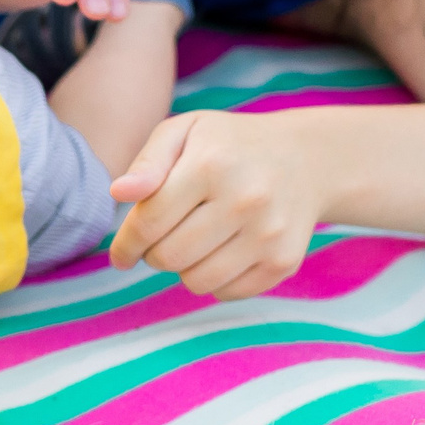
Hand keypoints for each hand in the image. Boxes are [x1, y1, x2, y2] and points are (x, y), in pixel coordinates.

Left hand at [109, 111, 322, 300]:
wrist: (306, 160)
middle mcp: (244, 200)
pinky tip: (221, 251)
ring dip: (183, 269)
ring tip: (192, 242)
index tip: (121, 254)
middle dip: (153, 254)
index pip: (148, 223)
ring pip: (196, 281)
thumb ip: (147, 162)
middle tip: (162, 239)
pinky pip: (226, 292)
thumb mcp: (184, 132)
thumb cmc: (228, 145)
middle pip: (169, 257)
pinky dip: (214, 279)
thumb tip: (119, 193)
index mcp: (210, 165)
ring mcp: (269, 234)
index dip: (126, 244)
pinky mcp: (284, 261)